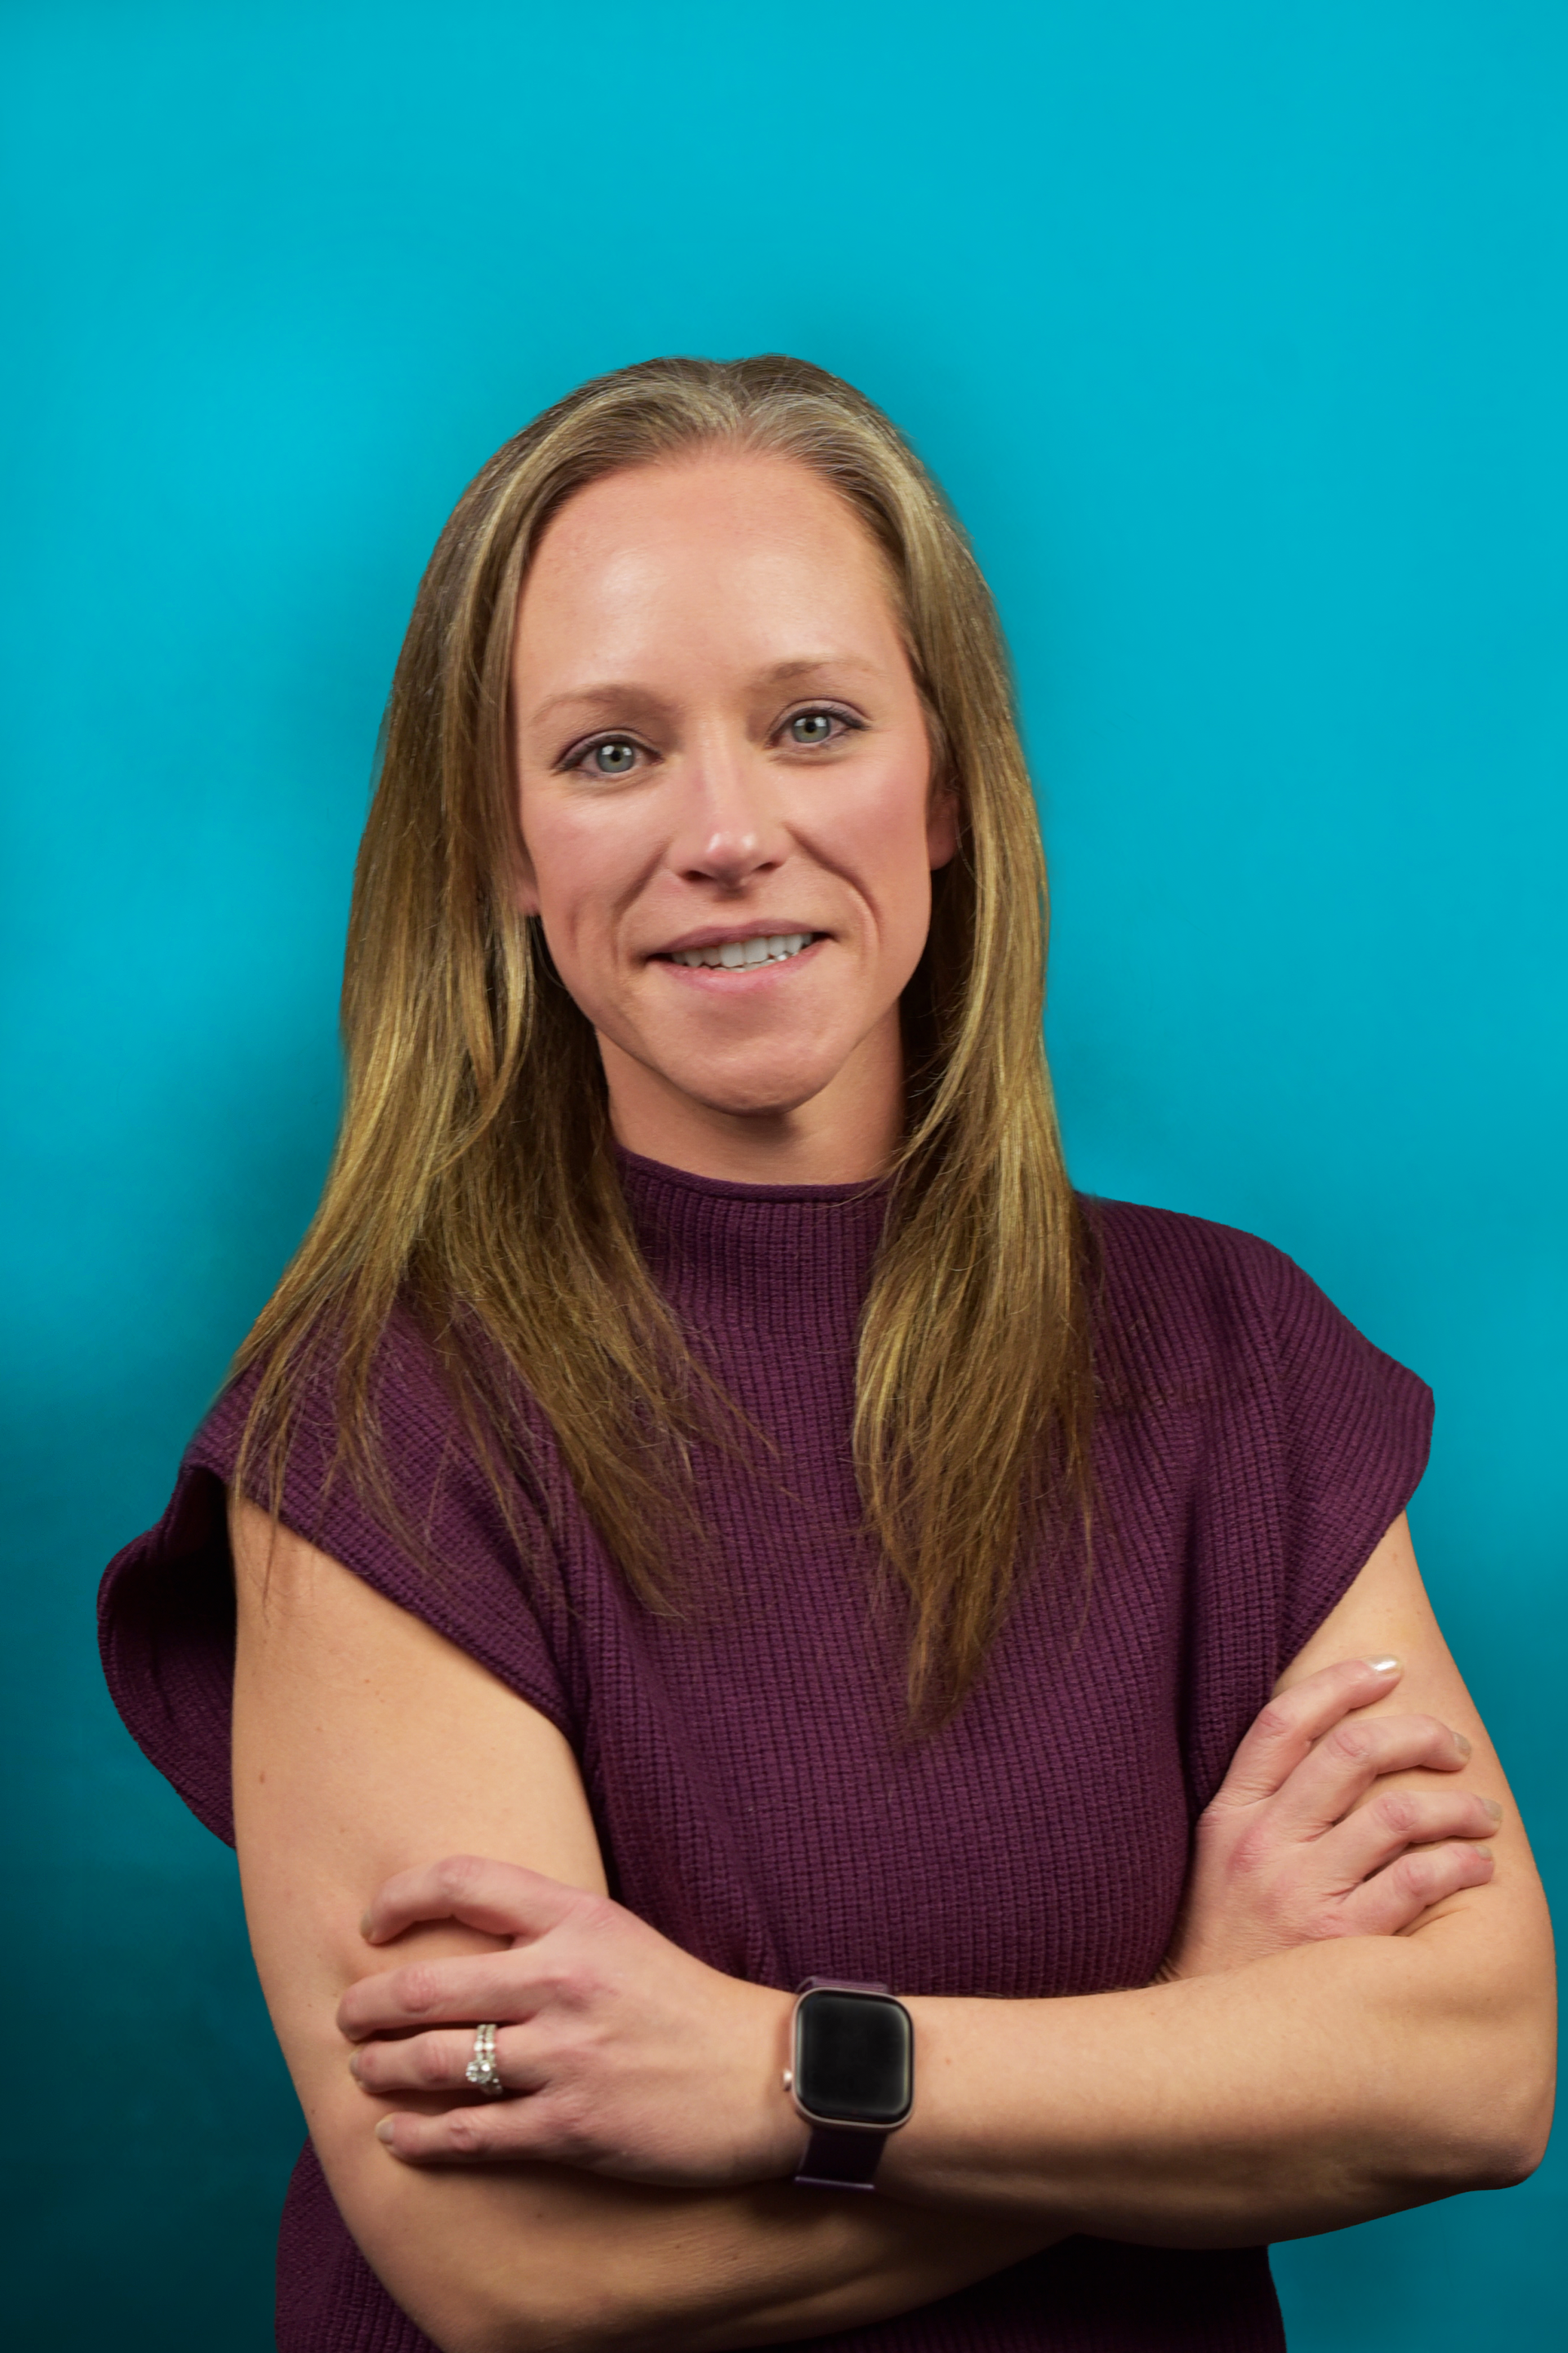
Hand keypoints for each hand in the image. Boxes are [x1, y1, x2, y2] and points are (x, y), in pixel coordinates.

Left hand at [338, 1856, 801, 2180]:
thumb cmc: (689, 2005)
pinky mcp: (573, 2126)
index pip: (463, 1881)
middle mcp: (563, 1978)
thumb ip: (548, 1931)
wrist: (770, 2077)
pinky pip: (469, 2133)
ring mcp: (566, 2056)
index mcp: (577, 1917)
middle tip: (348, 2017)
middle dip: (367, 2005)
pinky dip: (419, 2137)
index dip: (401, 1899)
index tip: (371, 1926)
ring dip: (381, 2069)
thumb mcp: (620, 1937)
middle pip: (425, 1984)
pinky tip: (397, 2136)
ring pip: (433, 2061)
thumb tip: (464, 1940)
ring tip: (364, 2071)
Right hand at [1163, 1656, 1499, 1978]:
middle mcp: (1264, 1845)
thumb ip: (1264, 1803)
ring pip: (1397, 1813)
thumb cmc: (1227, 1941)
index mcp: (1230, 1814)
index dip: (1341, 1682)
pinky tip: (1476, 1867)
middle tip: (1454, 1745)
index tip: (1388, 1669)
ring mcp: (1301, 1892)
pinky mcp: (1341, 1943)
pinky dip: (1459, 1864)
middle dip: (1417, 1733)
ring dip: (1456, 1804)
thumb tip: (1335, 1742)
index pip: (1284, 1720)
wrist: (1204, 2039)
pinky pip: (1416, 1883)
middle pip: (1351, 1753)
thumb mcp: (1220, 1859)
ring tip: (1481, 1812)